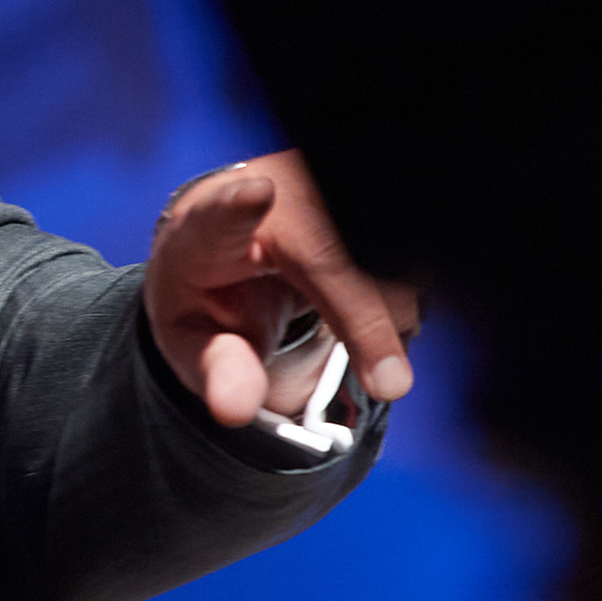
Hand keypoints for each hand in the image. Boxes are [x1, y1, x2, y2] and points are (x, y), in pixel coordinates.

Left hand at [145, 151, 418, 429]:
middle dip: (367, 321)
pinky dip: (403, 304)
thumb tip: (236, 409)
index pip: (221, 214)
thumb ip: (215, 371)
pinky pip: (407, 258)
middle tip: (387, 385)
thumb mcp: (194, 342)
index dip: (237, 205)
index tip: (255, 194)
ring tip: (360, 345)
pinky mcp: (362, 205)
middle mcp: (271, 196)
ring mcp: (325, 191)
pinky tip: (377, 319)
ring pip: (382, 255)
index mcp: (207, 231)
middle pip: (332, 253)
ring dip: (388, 318)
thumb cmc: (209, 299)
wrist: (231, 249)